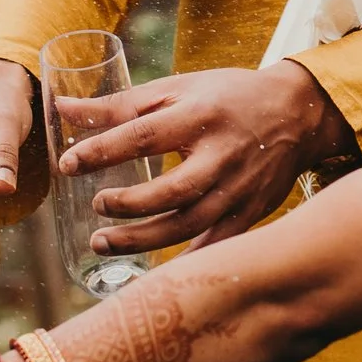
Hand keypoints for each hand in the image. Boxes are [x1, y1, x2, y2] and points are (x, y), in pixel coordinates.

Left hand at [61, 61, 353, 259]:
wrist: (298, 113)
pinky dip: (184, 262)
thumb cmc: (229, 96)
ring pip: (188, 225)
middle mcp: (221, 156)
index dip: (102, 152)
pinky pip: (215, 247)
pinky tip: (151, 273)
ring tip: (102, 243)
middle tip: (97, 206)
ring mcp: (238, 189)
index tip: (68, 165)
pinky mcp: (251, 213)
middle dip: (126, 206)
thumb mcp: (177, 88)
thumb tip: (62, 109)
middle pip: (170, 191)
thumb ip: (120, 104)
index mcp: (199, 116)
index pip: (143, 137)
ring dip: (142, 240)